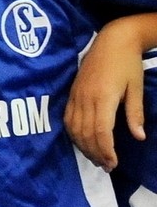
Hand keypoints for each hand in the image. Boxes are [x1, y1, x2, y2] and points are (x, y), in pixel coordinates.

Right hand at [65, 14, 156, 168]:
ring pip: (74, 128)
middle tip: (106, 166)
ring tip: (95, 158)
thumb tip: (139, 137)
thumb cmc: (127, 63)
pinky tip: (81, 141)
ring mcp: (76, 95)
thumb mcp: (136, 88)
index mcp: (103, 97)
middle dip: (95, 152)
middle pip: (85, 133)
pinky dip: (73, 133)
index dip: (105, 150)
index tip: (113, 164)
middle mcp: (85, 98)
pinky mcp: (72, 93)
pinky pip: (67, 118)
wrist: (111, 40)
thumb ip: (135, 113)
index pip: (100, 131)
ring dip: (83, 146)